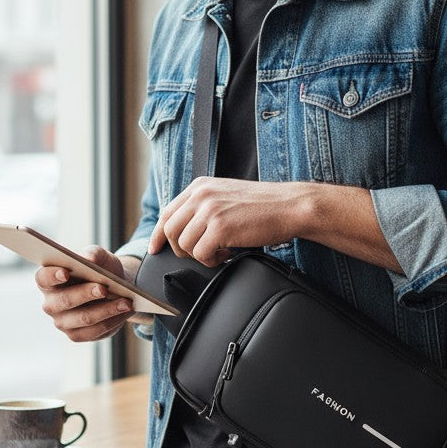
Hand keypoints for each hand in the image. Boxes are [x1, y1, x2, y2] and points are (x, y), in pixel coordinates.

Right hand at [36, 246, 136, 342]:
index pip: (43, 278)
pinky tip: (124, 311)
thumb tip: (89, 259)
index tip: (66, 272)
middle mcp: (51, 303)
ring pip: (83, 318)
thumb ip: (93, 254)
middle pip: (64, 301)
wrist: (116, 288)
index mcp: (49, 280)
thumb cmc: (101, 269)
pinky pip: (94, 331)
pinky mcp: (76, 335)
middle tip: (103, 288)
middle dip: (85, 294)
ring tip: (125, 302)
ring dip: (106, 310)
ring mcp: (62, 321)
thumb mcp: (100, 257)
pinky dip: (112, 321)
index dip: (52, 276)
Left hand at [148, 177, 306, 266]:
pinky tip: (227, 253)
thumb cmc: (263, 205)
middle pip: (171, 231)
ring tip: (221, 251)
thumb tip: (184, 229)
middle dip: (183, 249)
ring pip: (185, 245)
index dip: (158, 235)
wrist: (289, 206)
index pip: (167, 213)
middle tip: (204, 252)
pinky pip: (201, 254)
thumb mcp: (225, 196)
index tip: (156, 248)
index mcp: (200, 186)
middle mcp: (201, 195)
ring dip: (201, 255)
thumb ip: (203, 206)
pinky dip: (212, 261)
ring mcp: (209, 210)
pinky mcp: (220, 227)